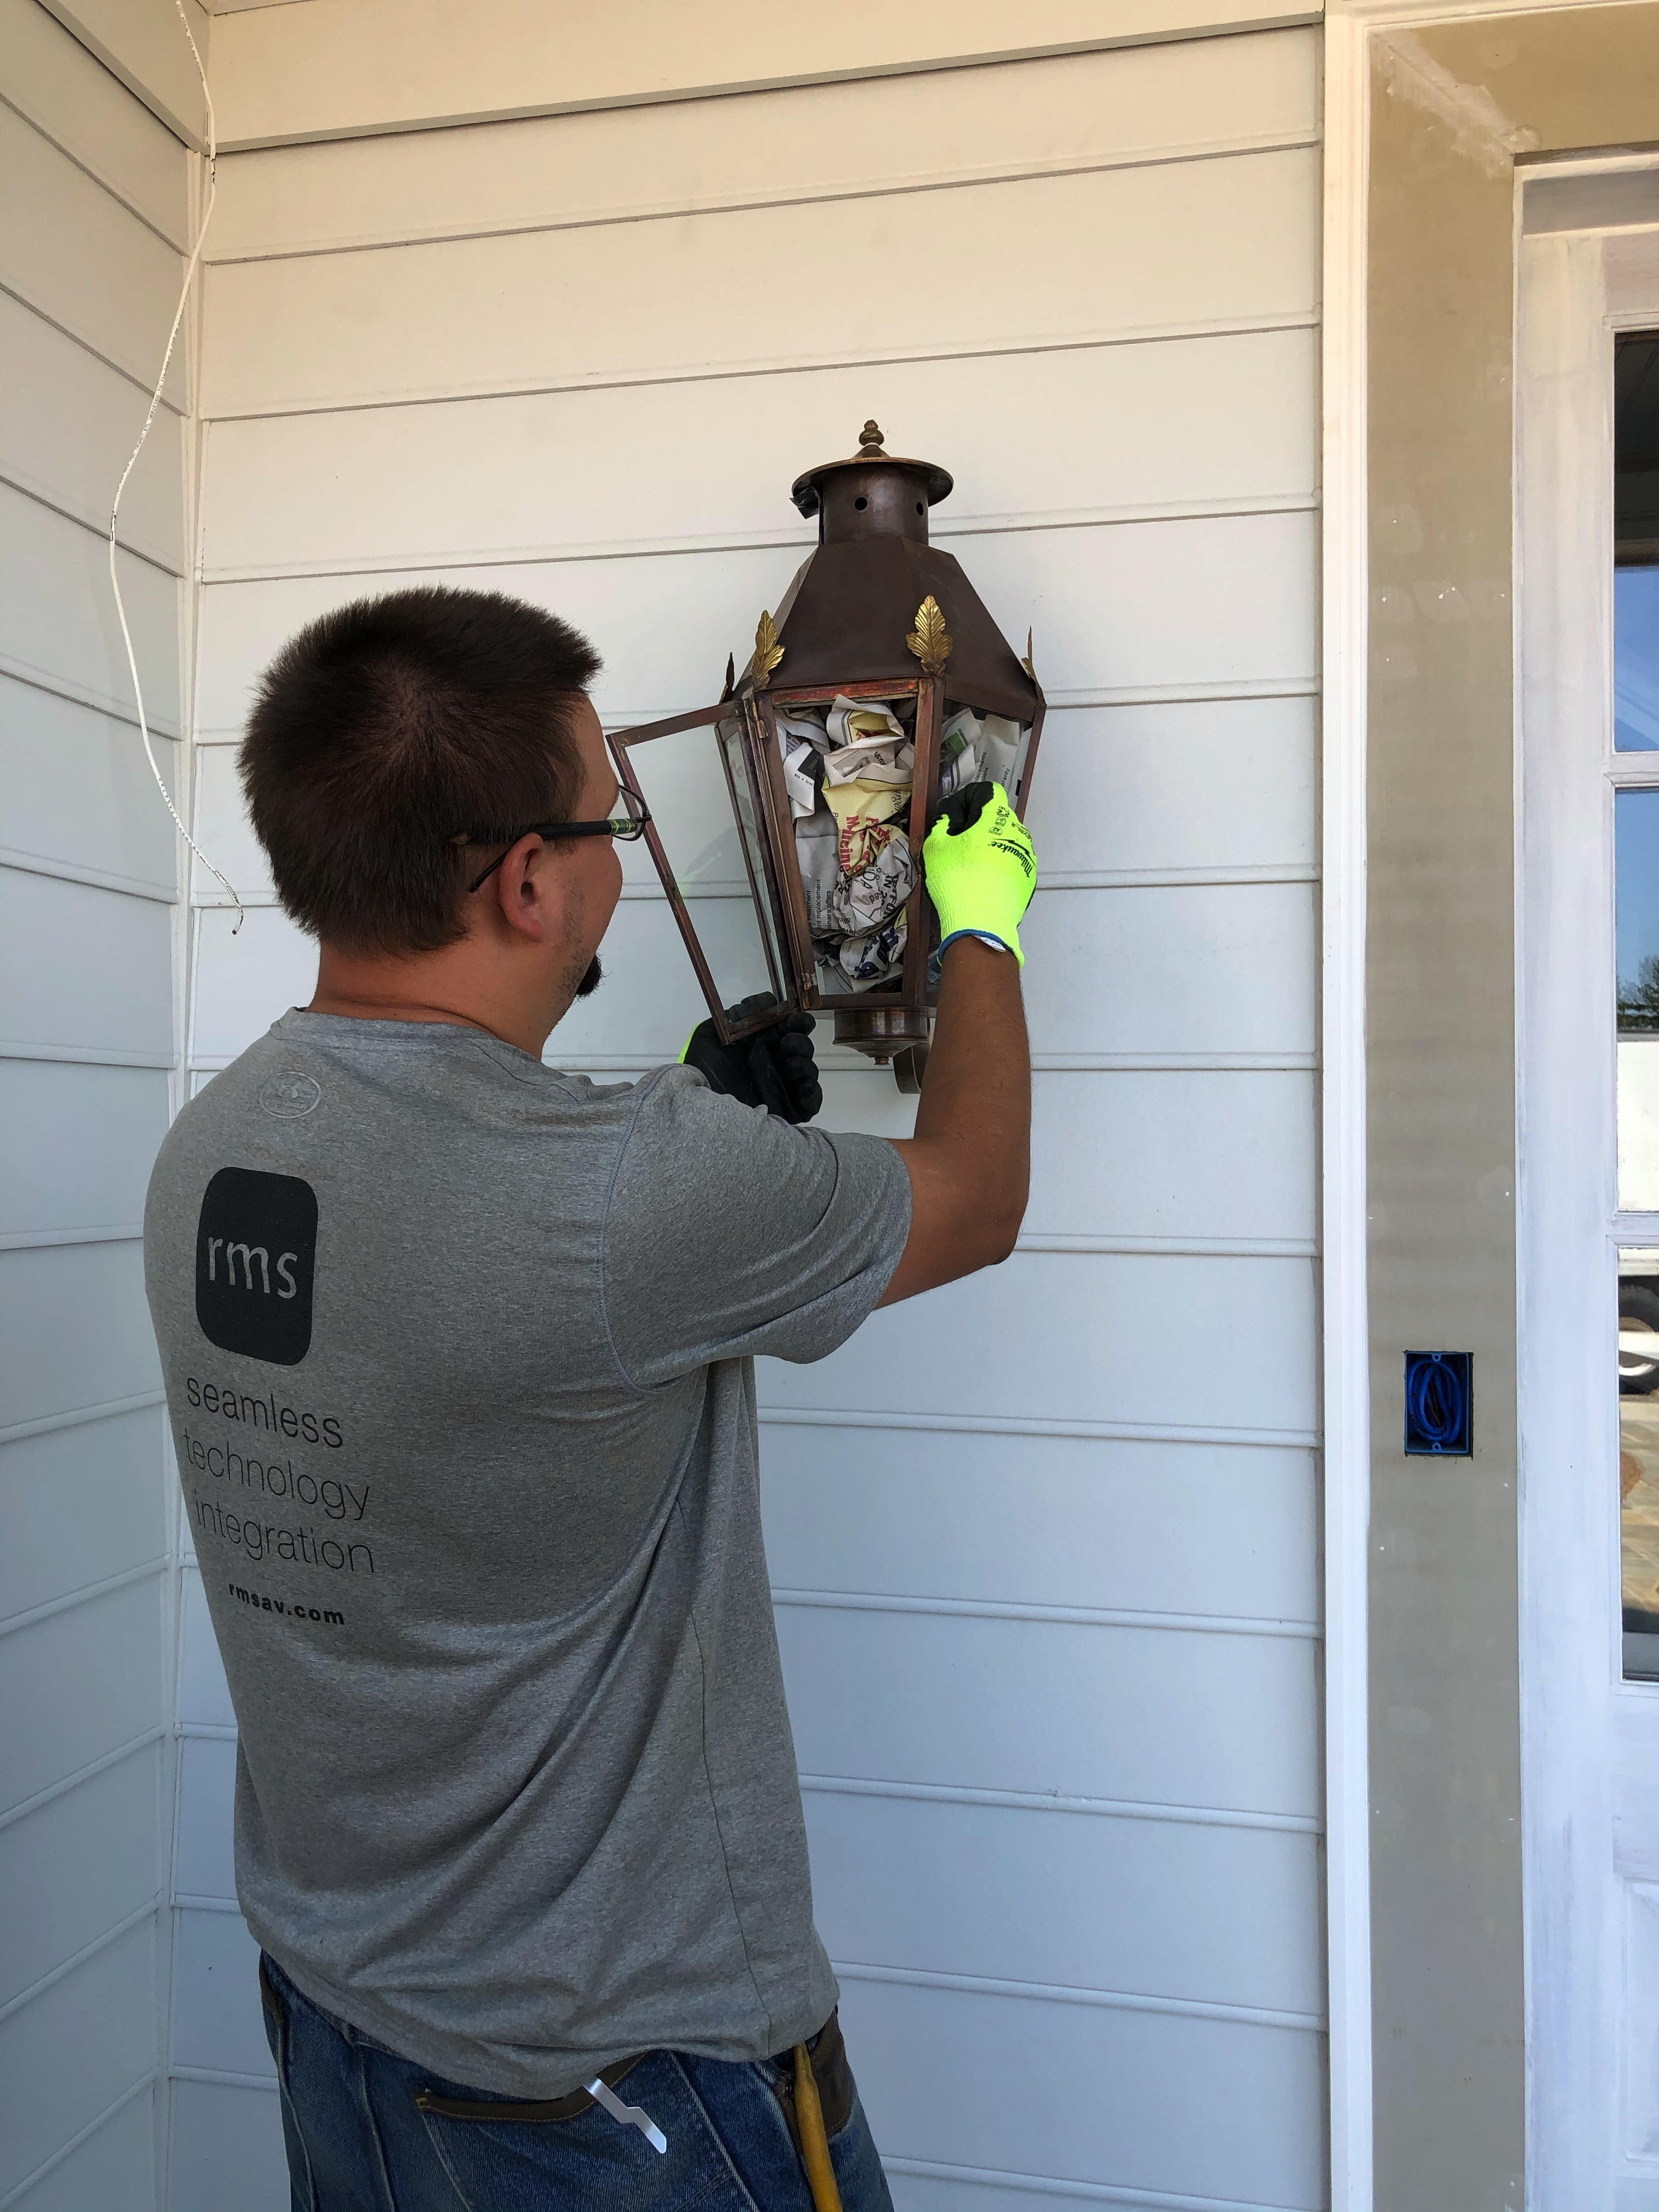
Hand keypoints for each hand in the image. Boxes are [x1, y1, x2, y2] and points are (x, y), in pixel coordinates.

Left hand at [682, 995, 822, 1122]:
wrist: (698, 1108)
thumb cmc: (703, 1069)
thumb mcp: (711, 1033)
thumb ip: (738, 1014)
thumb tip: (767, 1000)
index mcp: (759, 1046)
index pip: (788, 1030)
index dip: (797, 1022)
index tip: (798, 1019)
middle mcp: (774, 1066)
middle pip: (802, 1049)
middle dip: (801, 1043)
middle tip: (788, 1044)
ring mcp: (782, 1088)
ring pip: (809, 1072)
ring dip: (805, 1065)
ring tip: (790, 1065)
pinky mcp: (788, 1111)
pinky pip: (811, 1102)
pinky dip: (812, 1092)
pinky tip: (801, 1085)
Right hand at [922, 781, 1037, 965]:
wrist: (980, 922)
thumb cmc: (957, 878)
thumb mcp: (935, 847)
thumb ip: (942, 825)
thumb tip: (948, 820)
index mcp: (997, 816)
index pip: (988, 792)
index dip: (970, 799)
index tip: (957, 817)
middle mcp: (1019, 831)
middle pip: (999, 818)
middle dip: (980, 826)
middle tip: (959, 844)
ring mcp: (1028, 856)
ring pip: (1008, 841)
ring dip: (991, 846)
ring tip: (972, 866)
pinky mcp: (1029, 879)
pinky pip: (1013, 864)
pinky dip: (1000, 867)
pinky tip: (983, 883)